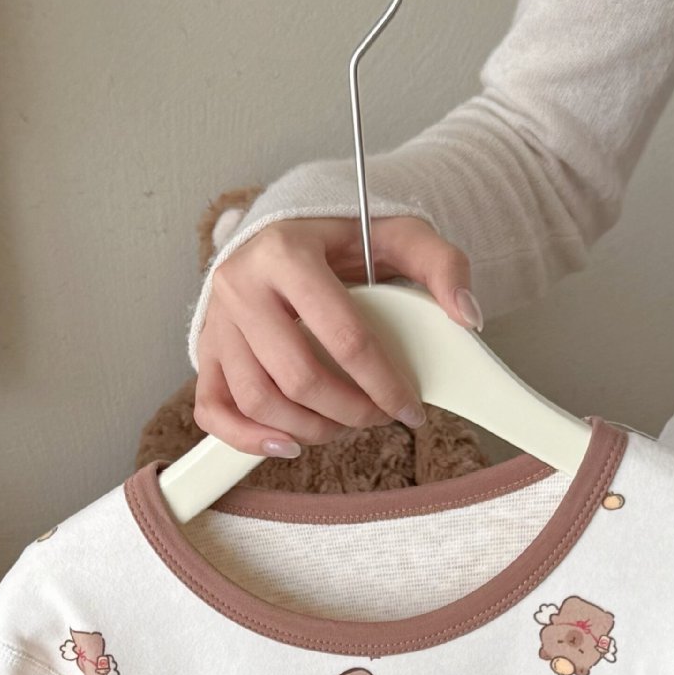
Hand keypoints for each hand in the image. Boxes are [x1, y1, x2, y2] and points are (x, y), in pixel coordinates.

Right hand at [195, 215, 480, 456]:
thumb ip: (441, 264)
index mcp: (286, 252)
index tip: (410, 407)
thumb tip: (467, 316)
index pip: (344, 336)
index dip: (384, 384)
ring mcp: (217, 321)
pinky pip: (213, 409)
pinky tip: (287, 444)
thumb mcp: (397, 233)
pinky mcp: (206, 349)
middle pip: (299, 377)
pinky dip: (246, 438)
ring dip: (309, 429)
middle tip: (379, 417)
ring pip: (258, 400)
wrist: (285, 230)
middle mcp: (242, 286)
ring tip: (342, 426)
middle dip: (350, 412)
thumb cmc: (340, 238)